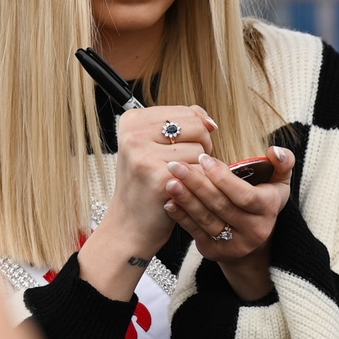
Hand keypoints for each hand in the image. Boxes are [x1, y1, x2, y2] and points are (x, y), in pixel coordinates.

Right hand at [79, 104, 215, 299]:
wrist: (129, 227)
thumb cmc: (146, 187)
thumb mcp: (153, 148)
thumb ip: (181, 125)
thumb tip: (209, 121)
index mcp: (132, 121)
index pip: (186, 112)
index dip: (196, 133)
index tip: (182, 151)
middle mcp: (134, 135)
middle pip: (197, 127)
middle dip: (201, 148)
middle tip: (184, 168)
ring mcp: (144, 155)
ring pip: (201, 150)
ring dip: (200, 170)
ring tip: (179, 182)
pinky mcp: (159, 177)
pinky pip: (200, 172)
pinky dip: (200, 185)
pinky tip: (182, 193)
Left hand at [162, 145, 293, 300]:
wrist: (254, 243)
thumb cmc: (263, 201)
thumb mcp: (279, 183)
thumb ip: (283, 163)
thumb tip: (274, 150)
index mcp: (268, 209)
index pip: (245, 195)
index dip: (223, 178)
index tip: (203, 158)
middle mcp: (254, 230)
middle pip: (221, 206)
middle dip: (197, 184)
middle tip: (176, 165)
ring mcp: (234, 244)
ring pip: (206, 219)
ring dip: (186, 200)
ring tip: (170, 182)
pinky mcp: (215, 252)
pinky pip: (195, 232)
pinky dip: (181, 217)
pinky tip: (169, 202)